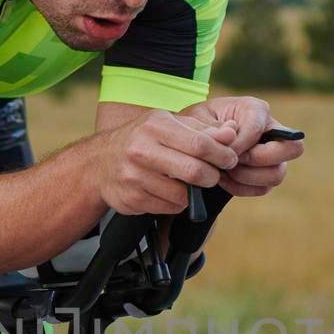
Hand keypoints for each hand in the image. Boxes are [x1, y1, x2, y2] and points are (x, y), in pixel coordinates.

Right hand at [94, 109, 238, 214]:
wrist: (100, 163)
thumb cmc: (144, 139)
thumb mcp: (170, 125)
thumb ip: (204, 129)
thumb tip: (233, 132)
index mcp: (155, 125)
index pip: (201, 143)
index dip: (222, 155)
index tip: (230, 159)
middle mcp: (141, 149)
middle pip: (194, 171)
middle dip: (212, 176)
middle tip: (214, 175)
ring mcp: (134, 177)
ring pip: (183, 195)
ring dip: (194, 192)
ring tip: (188, 182)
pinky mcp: (131, 199)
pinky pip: (169, 208)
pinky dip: (177, 203)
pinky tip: (169, 191)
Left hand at [179, 96, 303, 198]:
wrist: (190, 144)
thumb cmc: (194, 126)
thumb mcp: (196, 121)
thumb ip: (212, 128)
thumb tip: (231, 135)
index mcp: (255, 109)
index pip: (259, 128)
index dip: (240, 144)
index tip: (220, 152)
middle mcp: (271, 130)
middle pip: (292, 148)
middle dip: (259, 159)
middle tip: (233, 162)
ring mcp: (272, 155)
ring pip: (278, 174)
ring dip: (248, 178)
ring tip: (224, 172)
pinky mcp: (265, 174)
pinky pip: (263, 188)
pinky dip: (241, 188)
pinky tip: (224, 180)